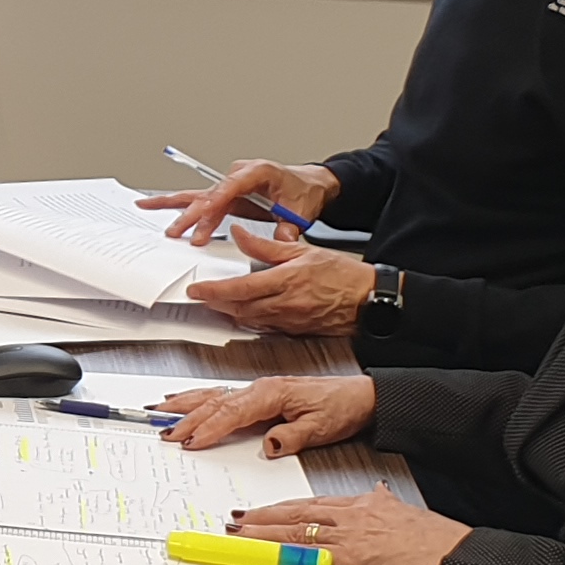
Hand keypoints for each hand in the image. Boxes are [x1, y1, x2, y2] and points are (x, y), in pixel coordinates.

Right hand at [139, 159, 339, 243]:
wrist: (310, 184)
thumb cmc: (304, 191)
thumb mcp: (300, 211)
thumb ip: (289, 229)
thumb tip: (281, 242)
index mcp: (258, 172)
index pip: (232, 186)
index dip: (217, 201)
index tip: (204, 216)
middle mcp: (239, 175)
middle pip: (210, 194)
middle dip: (192, 214)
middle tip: (178, 232)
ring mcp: (230, 184)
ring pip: (198, 194)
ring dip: (175, 206)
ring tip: (147, 207)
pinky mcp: (227, 195)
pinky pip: (201, 199)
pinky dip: (180, 205)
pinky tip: (159, 205)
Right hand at [155, 375, 374, 456]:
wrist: (359, 397)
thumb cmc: (341, 407)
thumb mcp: (320, 427)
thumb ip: (292, 437)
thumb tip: (268, 446)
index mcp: (271, 393)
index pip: (232, 412)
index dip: (209, 428)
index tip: (191, 442)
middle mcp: (259, 388)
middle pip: (214, 402)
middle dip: (186, 417)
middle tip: (165, 433)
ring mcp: (256, 390)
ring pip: (212, 395)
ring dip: (185, 404)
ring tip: (161, 412)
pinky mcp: (258, 396)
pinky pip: (221, 395)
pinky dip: (198, 398)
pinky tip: (187, 401)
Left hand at [186, 234, 377, 333]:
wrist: (368, 300)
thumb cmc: (342, 275)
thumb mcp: (302, 250)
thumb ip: (266, 244)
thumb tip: (240, 234)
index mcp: (285, 281)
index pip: (240, 288)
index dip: (213, 291)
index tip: (196, 289)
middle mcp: (285, 304)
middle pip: (239, 308)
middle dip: (215, 303)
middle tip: (201, 295)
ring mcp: (289, 321)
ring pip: (249, 320)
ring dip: (230, 313)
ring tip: (218, 302)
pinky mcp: (295, 331)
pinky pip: (265, 327)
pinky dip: (251, 320)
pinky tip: (245, 312)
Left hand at [231, 491, 467, 564]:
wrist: (451, 552)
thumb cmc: (434, 538)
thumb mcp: (403, 511)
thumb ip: (384, 504)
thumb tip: (377, 495)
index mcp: (362, 504)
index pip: (312, 504)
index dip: (282, 507)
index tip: (261, 510)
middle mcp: (351, 515)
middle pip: (296, 514)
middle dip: (262, 516)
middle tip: (235, 518)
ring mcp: (350, 535)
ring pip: (296, 531)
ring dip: (263, 532)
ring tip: (239, 533)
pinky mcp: (354, 557)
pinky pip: (311, 555)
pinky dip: (286, 555)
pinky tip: (269, 556)